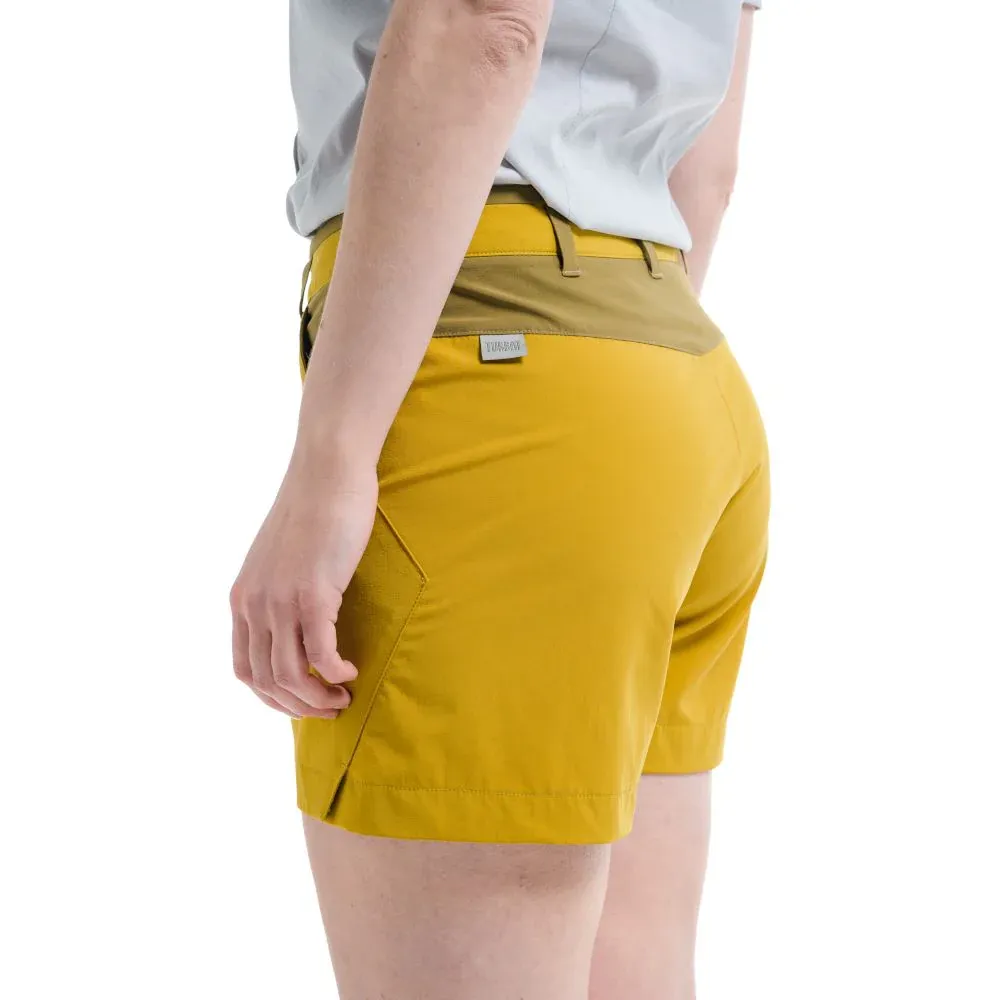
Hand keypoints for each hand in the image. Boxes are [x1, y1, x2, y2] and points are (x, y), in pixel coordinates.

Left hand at [230, 449, 377, 717]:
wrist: (326, 472)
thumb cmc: (314, 510)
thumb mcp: (281, 558)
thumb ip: (279, 591)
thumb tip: (297, 623)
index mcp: (243, 599)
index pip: (244, 670)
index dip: (273, 697)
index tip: (303, 701)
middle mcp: (254, 605)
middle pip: (266, 681)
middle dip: (299, 706)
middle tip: (331, 707)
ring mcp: (281, 600)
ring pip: (291, 676)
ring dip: (318, 697)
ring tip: (343, 697)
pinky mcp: (312, 593)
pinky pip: (320, 654)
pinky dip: (335, 673)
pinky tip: (351, 671)